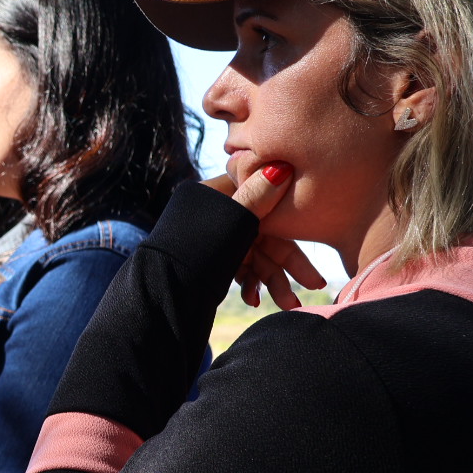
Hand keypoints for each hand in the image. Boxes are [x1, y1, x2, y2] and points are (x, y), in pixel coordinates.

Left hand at [202, 167, 326, 309]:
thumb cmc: (195, 252)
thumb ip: (257, 197)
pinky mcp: (209, 259)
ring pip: (254, 257)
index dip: (291, 225)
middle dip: (287, 265)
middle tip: (314, 286)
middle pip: (264, 235)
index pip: (263, 201)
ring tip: (289, 306)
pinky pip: (237, 269)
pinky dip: (248, 283)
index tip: (314, 238)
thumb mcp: (231, 223)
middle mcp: (216, 214)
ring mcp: (213, 238)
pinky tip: (253, 300)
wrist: (158, 292)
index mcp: (216, 195)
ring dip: (272, 281)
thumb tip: (281, 166)